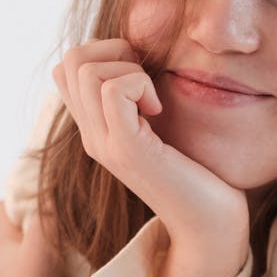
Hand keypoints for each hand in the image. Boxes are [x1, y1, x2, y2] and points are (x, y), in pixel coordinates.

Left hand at [0, 201, 62, 276]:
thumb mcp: (41, 247)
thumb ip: (46, 217)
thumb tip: (46, 186)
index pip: (1, 208)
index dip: (20, 200)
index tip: (45, 203)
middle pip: (10, 237)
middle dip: (33, 234)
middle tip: (60, 237)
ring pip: (14, 265)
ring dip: (33, 262)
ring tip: (59, 268)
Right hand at [52, 39, 249, 276]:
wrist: (210, 223)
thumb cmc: (199, 173)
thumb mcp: (162, 127)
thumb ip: (143, 100)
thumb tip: (141, 53)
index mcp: (96, 129)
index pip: (66, 69)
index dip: (103, 53)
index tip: (140, 76)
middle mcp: (92, 137)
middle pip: (70, 61)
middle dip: (114, 52)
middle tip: (147, 81)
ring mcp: (105, 145)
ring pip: (86, 71)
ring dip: (128, 68)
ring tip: (153, 99)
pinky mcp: (127, 150)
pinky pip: (114, 91)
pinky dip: (140, 84)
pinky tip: (159, 110)